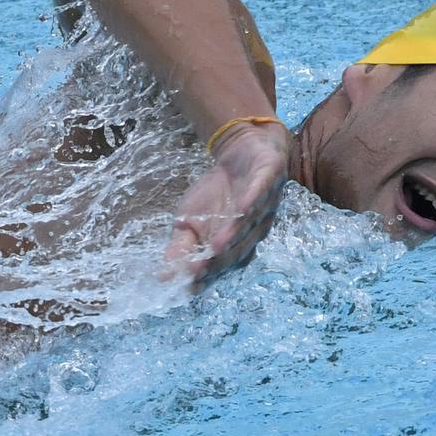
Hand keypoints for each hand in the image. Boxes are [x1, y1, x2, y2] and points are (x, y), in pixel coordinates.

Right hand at [162, 121, 289, 289]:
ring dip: (234, 234)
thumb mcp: (190, 219)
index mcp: (236, 247)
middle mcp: (254, 232)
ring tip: (217, 245)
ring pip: (250, 224)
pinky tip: (243, 207)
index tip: (188, 284)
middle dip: (219, 260)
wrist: (244, 152)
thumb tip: (163, 276)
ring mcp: (266, 206)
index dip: (207, 275)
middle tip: (199, 270)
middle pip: (238, 250)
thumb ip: (181, 247)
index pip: (222, 266)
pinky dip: (253, 200)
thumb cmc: (217, 192)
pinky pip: (263, 191)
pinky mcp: (271, 178)